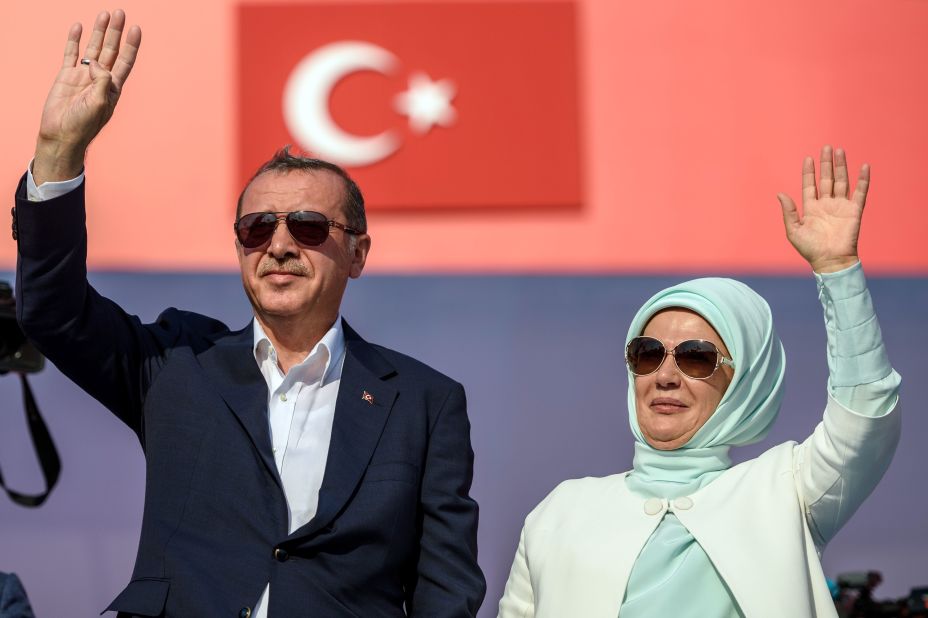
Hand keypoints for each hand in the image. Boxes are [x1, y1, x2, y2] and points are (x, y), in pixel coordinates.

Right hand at [33, 10, 141, 184]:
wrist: (61, 134)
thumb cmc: (83, 125)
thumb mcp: (98, 104)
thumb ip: (101, 82)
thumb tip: (96, 63)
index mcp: (113, 87)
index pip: (125, 61)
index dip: (131, 45)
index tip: (136, 29)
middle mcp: (100, 79)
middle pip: (110, 50)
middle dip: (115, 32)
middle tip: (120, 12)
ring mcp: (83, 75)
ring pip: (92, 48)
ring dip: (98, 32)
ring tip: (104, 14)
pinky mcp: (66, 75)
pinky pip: (71, 53)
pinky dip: (74, 40)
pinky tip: (79, 27)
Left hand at [777, 145, 868, 272]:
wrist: (830, 261)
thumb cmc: (810, 249)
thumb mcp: (793, 230)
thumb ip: (789, 211)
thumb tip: (780, 193)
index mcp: (811, 208)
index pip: (810, 185)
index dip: (809, 172)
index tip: (808, 158)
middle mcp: (826, 204)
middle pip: (827, 179)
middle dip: (826, 164)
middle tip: (826, 147)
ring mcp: (841, 206)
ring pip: (841, 181)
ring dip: (841, 166)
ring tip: (839, 151)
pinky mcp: (854, 211)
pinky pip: (860, 192)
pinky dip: (863, 180)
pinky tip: (863, 166)